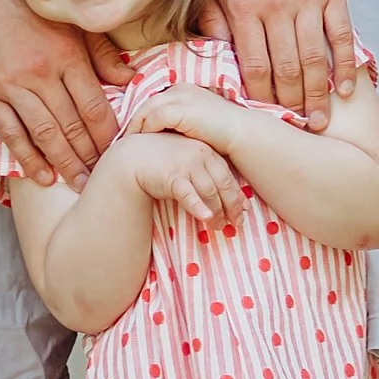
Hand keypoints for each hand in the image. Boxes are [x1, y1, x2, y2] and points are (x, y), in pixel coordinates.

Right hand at [0, 0, 115, 188]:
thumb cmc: (27, 5)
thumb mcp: (70, 22)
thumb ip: (100, 53)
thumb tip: (131, 79)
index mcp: (67, 55)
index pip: (95, 106)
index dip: (108, 136)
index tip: (119, 154)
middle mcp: (41, 72)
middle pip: (72, 125)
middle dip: (89, 156)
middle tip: (101, 179)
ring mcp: (12, 85)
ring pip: (43, 133)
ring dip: (63, 163)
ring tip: (77, 183)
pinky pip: (10, 132)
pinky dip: (27, 156)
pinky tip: (40, 175)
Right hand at [120, 129, 245, 232]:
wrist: (134, 156)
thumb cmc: (162, 161)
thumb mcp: (187, 162)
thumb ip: (204, 173)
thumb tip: (223, 196)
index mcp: (207, 151)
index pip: (227, 176)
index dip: (237, 195)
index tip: (244, 211)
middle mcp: (200, 155)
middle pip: (222, 184)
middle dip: (232, 206)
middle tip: (237, 224)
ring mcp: (186, 165)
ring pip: (209, 191)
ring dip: (217, 211)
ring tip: (219, 227)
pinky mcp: (172, 176)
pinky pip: (189, 193)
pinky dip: (199, 207)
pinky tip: (206, 218)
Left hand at [130, 85, 253, 149]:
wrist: (241, 134)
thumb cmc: (222, 135)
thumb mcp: (197, 125)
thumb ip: (180, 125)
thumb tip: (162, 138)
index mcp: (184, 90)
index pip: (155, 101)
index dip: (142, 117)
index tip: (133, 133)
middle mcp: (181, 89)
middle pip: (147, 103)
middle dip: (134, 121)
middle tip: (123, 139)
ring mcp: (181, 97)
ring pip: (147, 109)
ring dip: (136, 126)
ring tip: (128, 143)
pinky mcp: (182, 109)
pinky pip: (154, 118)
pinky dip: (145, 130)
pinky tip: (142, 143)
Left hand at [211, 0, 355, 128]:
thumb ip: (214, 16)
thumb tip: (214, 55)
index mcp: (243, 6)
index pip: (252, 65)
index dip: (259, 98)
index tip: (264, 119)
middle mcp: (275, 6)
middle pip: (286, 69)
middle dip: (290, 105)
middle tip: (297, 131)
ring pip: (314, 58)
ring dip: (318, 94)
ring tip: (320, 120)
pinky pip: (342, 34)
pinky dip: (346, 64)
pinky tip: (348, 88)